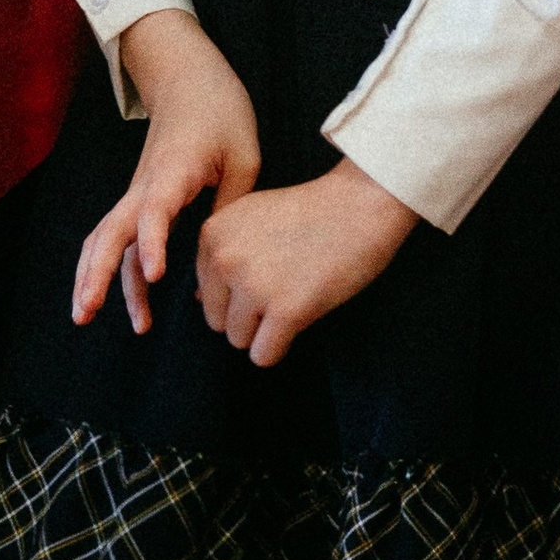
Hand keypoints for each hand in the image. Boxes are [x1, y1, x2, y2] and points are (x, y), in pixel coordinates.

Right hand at [74, 10, 260, 330]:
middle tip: (87, 312)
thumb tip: (220, 257)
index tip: (154, 275)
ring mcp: (137, 192)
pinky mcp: (138, 197)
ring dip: (94, 276)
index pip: (154, 210)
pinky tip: (120, 299)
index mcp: (174, 171)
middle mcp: (145, 184)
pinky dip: (111, 267)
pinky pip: (116, 236)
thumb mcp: (244, 155)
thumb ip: (231, 206)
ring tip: (86, 317)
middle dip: (96, 272)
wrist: (188, 77)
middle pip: (110, 231)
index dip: (152, 242)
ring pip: (105, 238)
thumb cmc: (220, 112)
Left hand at [196, 159, 418, 366]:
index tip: (271, 269)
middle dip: (248, 315)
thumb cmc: (313, 211)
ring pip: (239, 340)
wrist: (362, 203)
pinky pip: (264, 355)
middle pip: (218, 321)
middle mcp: (225, 260)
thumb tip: (196, 300)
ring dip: (265, 331)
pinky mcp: (285, 310)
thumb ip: (223, 254)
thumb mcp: (253, 217)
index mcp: (212, 234)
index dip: (239, 290)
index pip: (206, 292)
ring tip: (294, 299)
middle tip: (284, 288)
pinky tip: (300, 321)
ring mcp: (253, 285)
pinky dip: (280, 348)